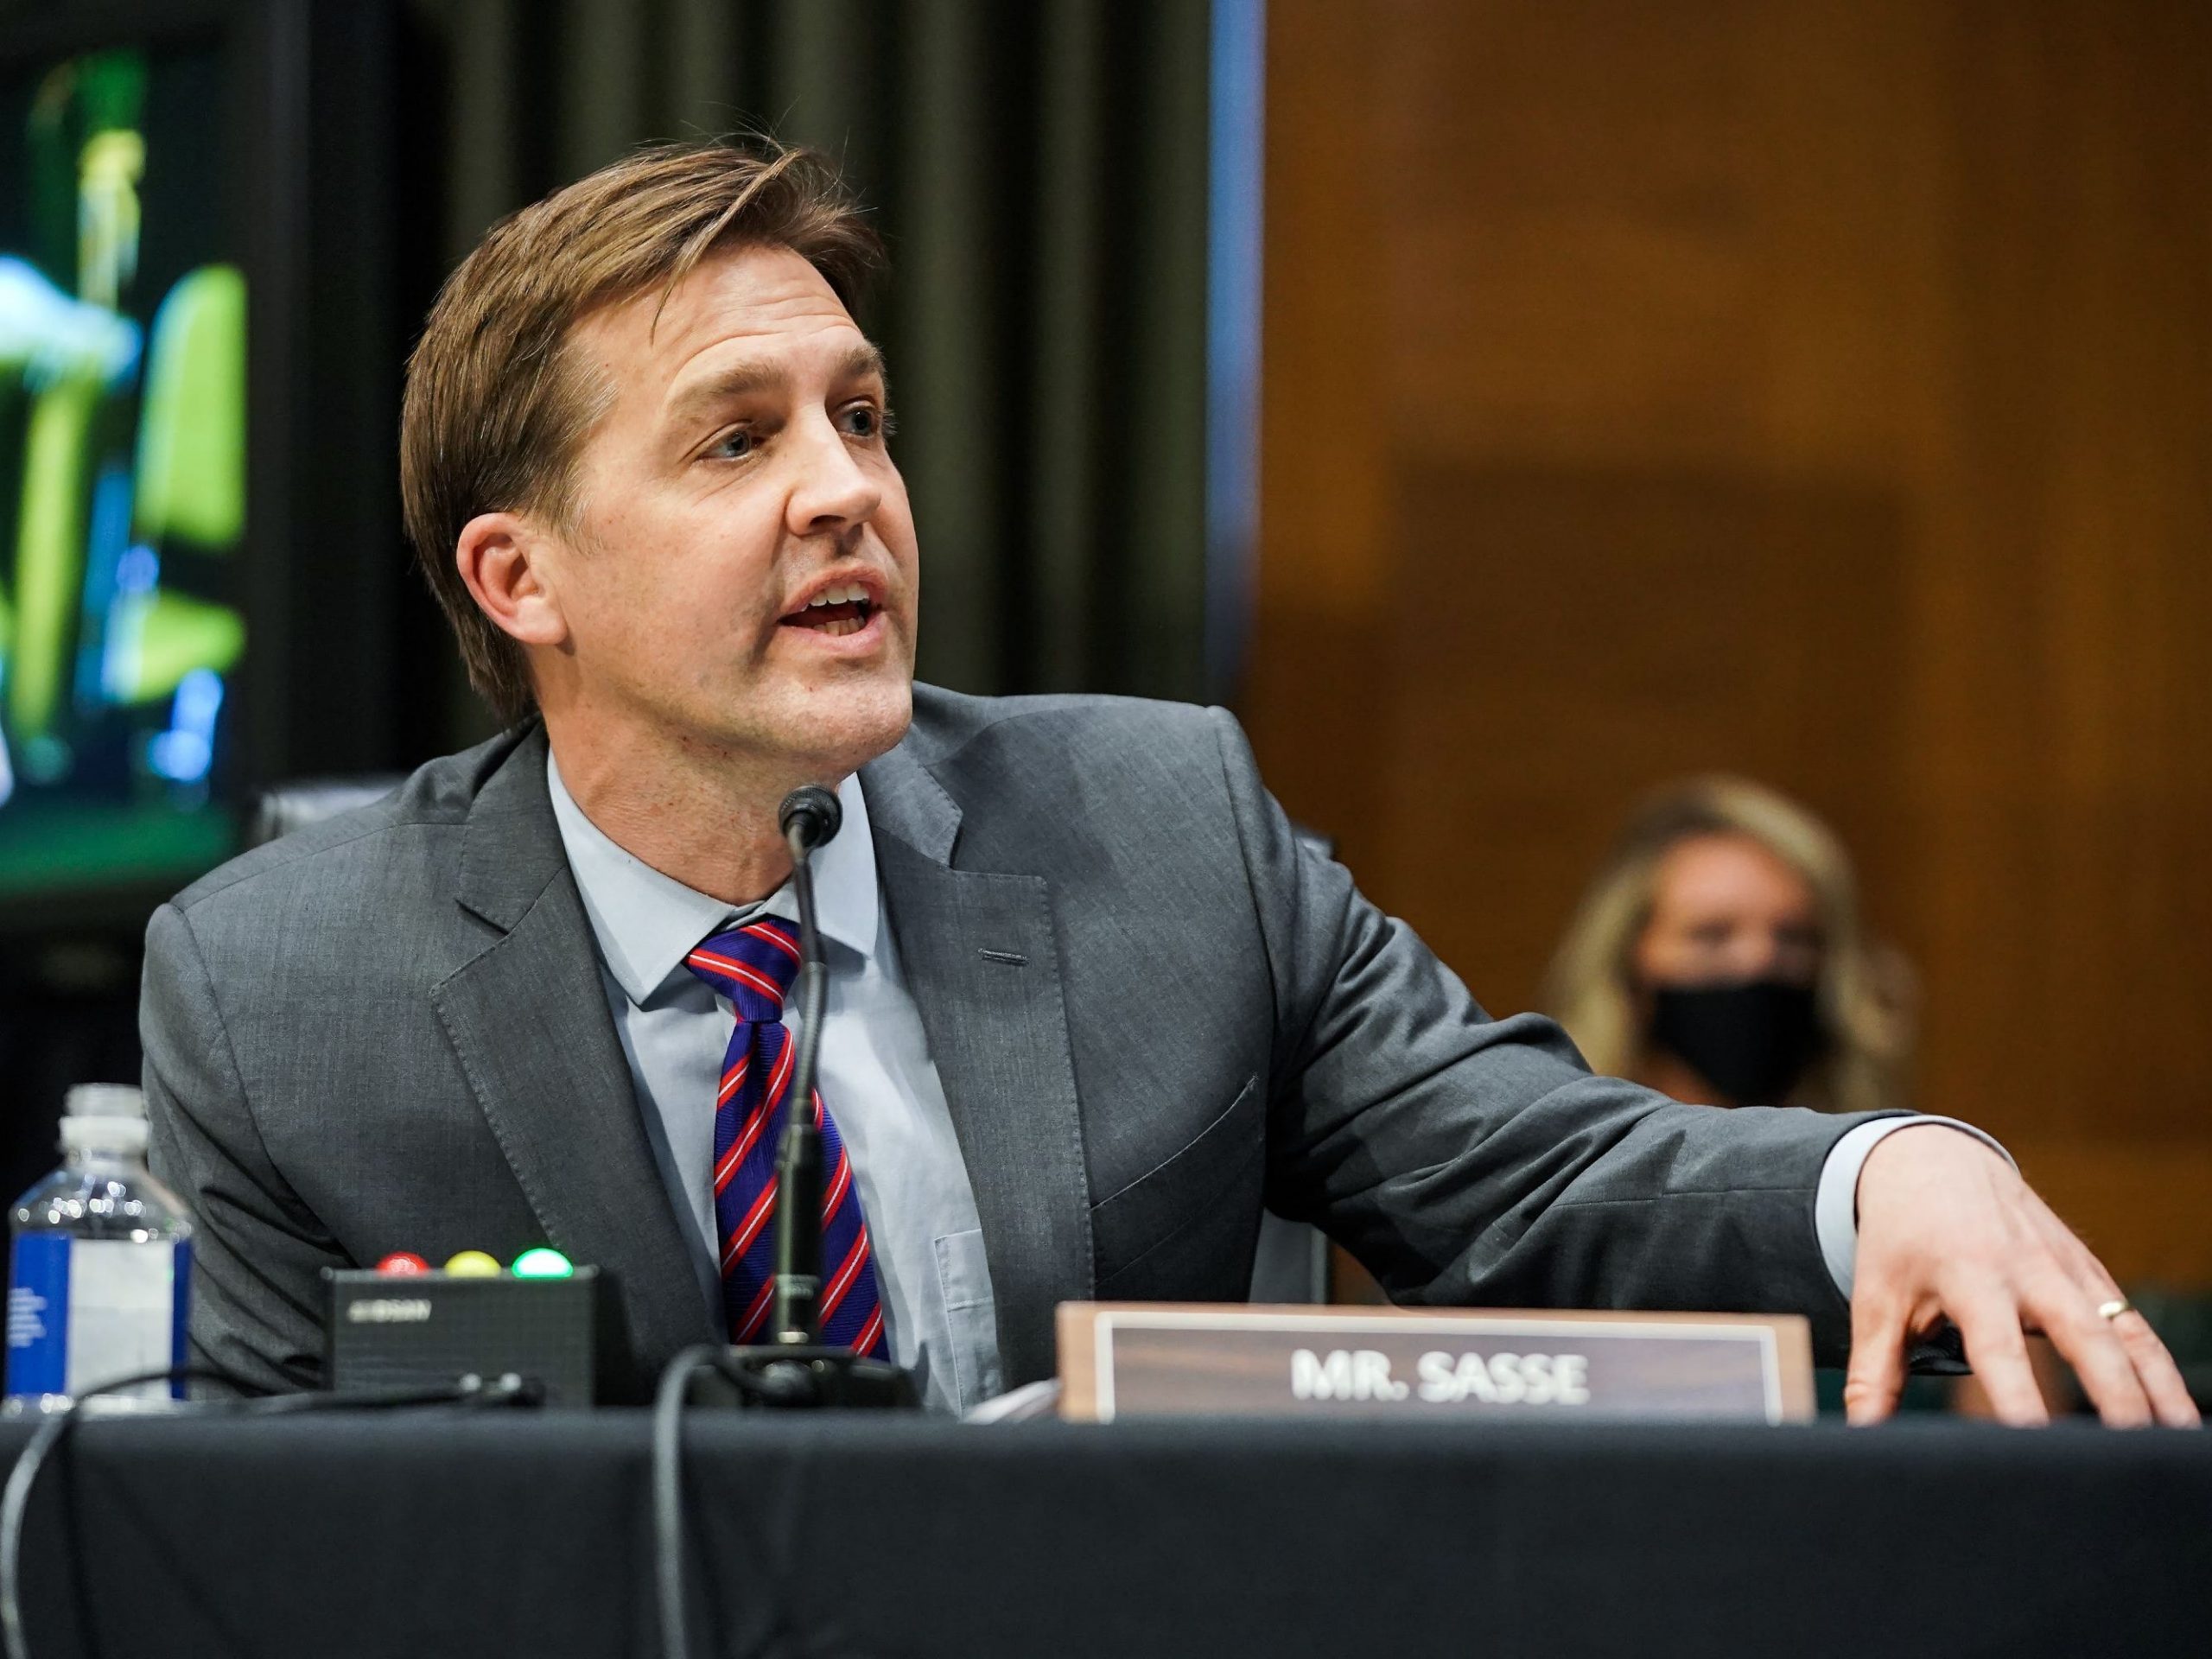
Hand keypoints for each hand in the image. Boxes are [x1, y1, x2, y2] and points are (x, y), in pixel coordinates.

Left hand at [1844, 1124, 2198, 1426]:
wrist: (1933, 1163)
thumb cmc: (1899, 1241)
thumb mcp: (1877, 1298)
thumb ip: (1874, 1373)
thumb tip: (1859, 1438)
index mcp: (1968, 1274)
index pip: (1998, 1347)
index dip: (2018, 1396)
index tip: (2035, 1444)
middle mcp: (2028, 1268)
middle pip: (2083, 1334)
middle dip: (2112, 1394)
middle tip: (2129, 1455)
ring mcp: (2067, 1268)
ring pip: (2124, 1331)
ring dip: (2156, 1387)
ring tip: (2176, 1446)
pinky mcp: (2090, 1272)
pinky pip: (2134, 1323)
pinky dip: (2160, 1369)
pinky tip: (2178, 1417)